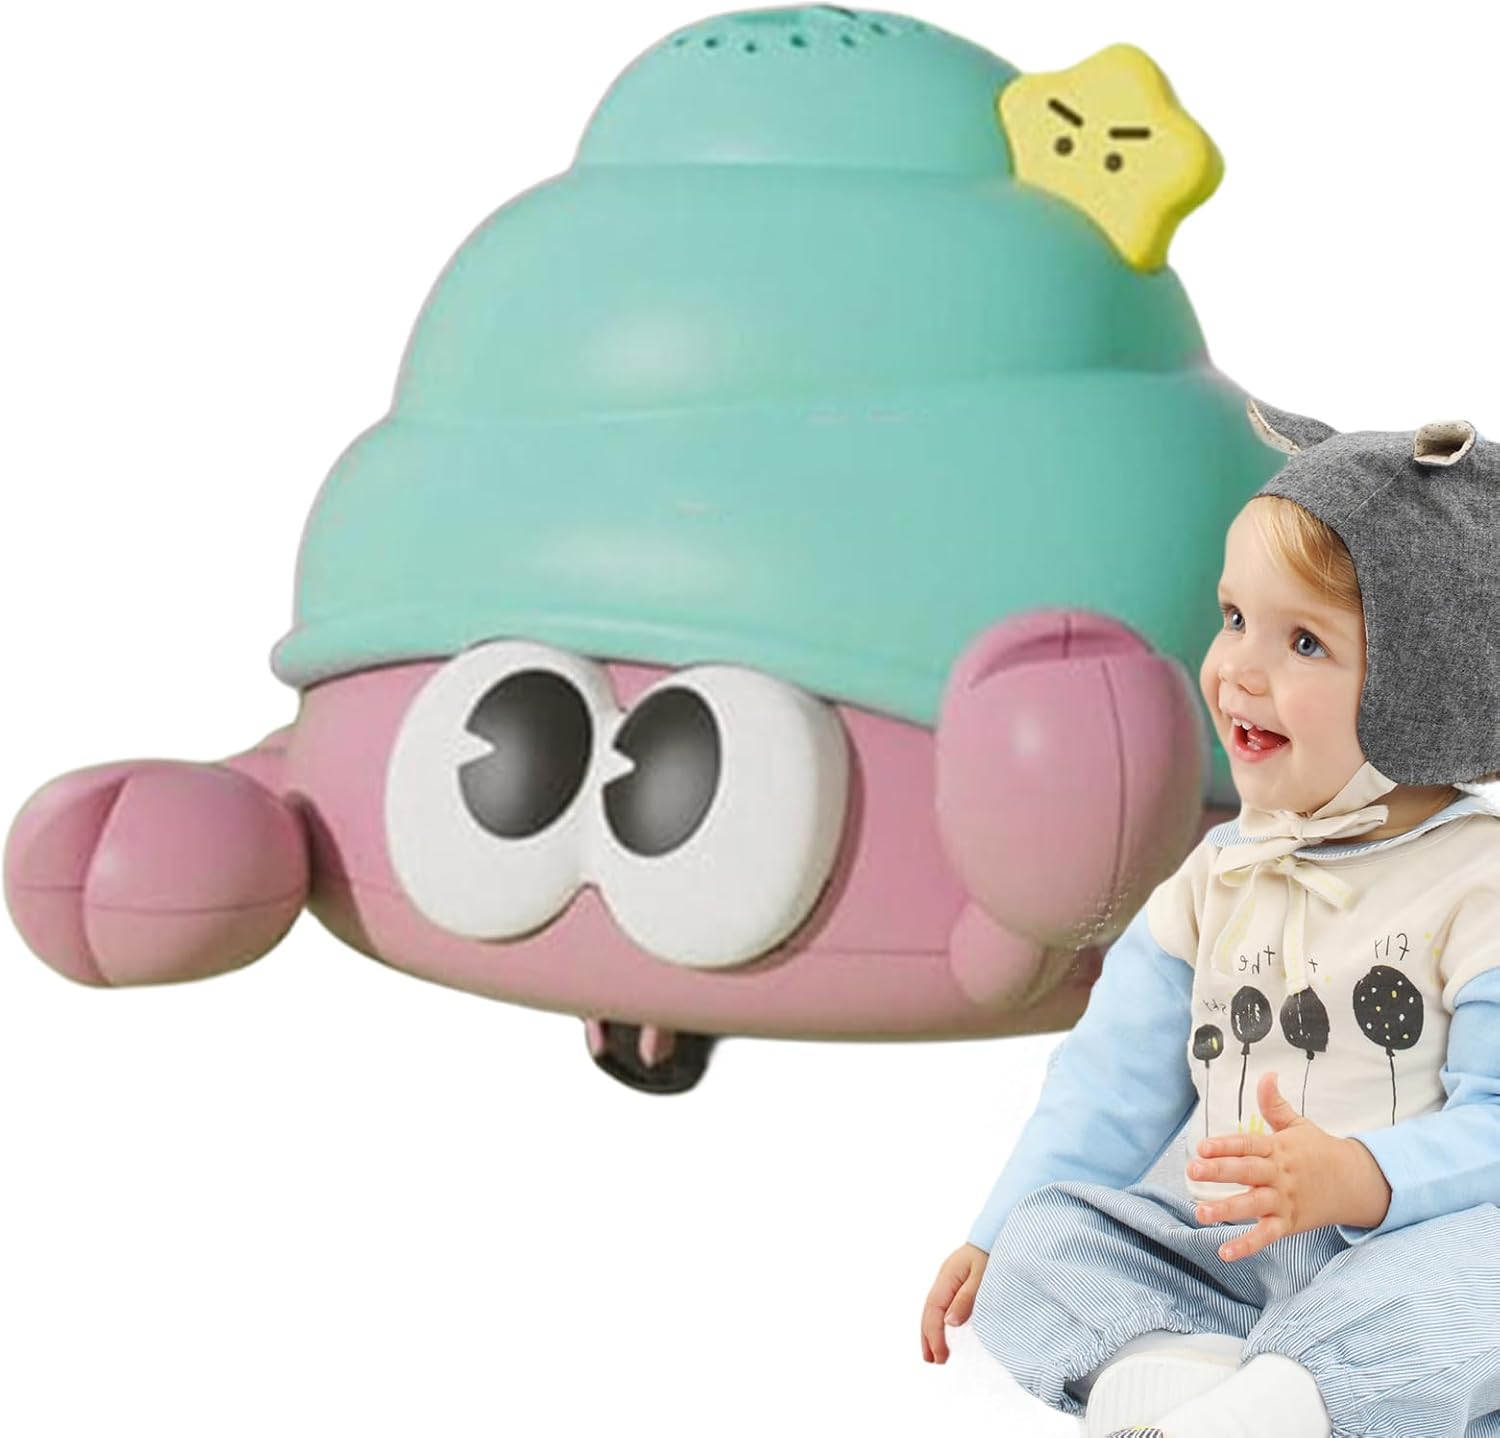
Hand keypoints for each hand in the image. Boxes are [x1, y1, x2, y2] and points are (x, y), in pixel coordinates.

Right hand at [920, 1243, 987, 1363]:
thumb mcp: (983, 1276)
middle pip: (929, 1311)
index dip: (934, 1335)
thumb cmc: (992, 1252)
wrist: (997, 1232)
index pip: (933, 1309)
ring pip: (933, 1309)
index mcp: (947, 1277)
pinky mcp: (956, 1282)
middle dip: (928, 1337)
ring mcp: (949, 1280)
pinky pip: (942, 1305)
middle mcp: (944, 1279)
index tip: (940, 1356)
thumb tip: (949, 1322)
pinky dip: (939, 1322)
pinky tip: (943, 1332)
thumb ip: (967, 1298)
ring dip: (931, 1331)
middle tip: (931, 1361)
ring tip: (932, 1354)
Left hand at [1188, 1071, 1391, 1260]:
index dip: (1225, 1145)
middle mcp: (1280, 1175)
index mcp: (1278, 1149)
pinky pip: (1266, 1236)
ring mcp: (1284, 1201)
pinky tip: (1224, 1252)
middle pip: (1247, 1172)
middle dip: (1219, 1172)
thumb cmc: (1319, 1151)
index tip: (1201, 1145)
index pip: (1248, 1145)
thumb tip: (1267, 1075)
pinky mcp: (1289, 1223)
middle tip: (1192, 1170)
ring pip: (1253, 1205)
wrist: (1357, 1183)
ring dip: (1226, 1209)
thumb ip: (1275, 1104)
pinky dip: (1247, 1245)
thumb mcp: (1298, 1125)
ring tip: (1199, 1213)